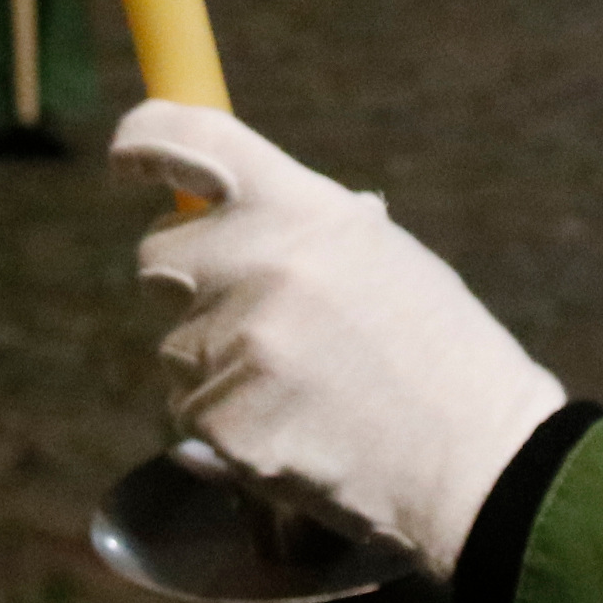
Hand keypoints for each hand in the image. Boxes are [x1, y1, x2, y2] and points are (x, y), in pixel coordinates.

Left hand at [119, 100, 567, 574]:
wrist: (477, 463)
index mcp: (301, 208)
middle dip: (192, 282)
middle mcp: (256, 263)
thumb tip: (248, 214)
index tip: (125, 158)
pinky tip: (296, 431)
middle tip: (257, 317)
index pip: (190, 139)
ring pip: (175, 347)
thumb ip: (306, 230)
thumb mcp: (384, 258)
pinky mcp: (222, 419)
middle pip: (158, 256)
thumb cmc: (441, 355)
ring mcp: (234, 344)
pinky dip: (228, 425)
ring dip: (216, 365)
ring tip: (302, 389)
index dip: (143, 140)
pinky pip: (189, 413)